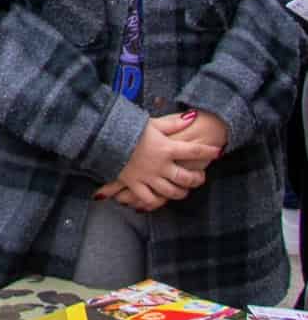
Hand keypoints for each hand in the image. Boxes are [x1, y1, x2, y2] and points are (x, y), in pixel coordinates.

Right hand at [93, 112, 219, 210]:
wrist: (102, 137)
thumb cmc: (127, 128)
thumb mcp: (151, 123)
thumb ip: (172, 123)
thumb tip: (192, 117)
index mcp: (166, 148)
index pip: (195, 151)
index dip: (209, 151)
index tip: (217, 151)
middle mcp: (160, 165)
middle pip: (186, 178)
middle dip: (197, 180)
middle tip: (199, 177)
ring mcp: (148, 176)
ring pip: (172, 192)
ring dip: (181, 192)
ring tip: (183, 189)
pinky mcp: (134, 184)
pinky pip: (149, 199)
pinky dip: (156, 201)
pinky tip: (160, 199)